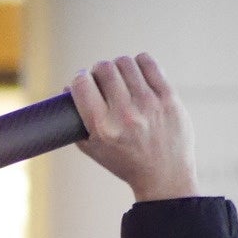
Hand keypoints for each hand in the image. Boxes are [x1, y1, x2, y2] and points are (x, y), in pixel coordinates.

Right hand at [69, 53, 197, 202]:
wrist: (164, 175)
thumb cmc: (125, 162)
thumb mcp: (93, 149)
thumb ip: (76, 121)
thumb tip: (68, 87)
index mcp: (102, 128)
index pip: (82, 84)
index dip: (79, 78)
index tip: (83, 81)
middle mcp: (125, 115)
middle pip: (104, 68)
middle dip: (98, 70)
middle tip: (102, 78)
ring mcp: (149, 105)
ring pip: (125, 62)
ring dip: (118, 66)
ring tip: (120, 76)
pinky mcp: (169, 98)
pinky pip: (148, 63)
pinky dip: (139, 63)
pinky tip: (137, 72)